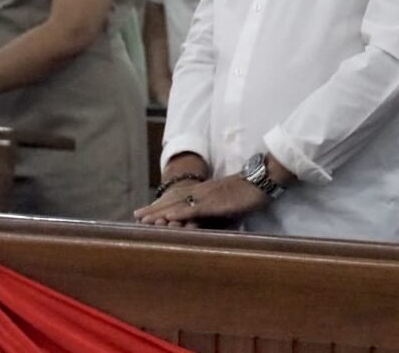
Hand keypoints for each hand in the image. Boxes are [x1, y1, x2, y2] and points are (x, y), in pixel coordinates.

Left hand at [133, 173, 266, 226]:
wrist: (262, 178)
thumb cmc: (249, 192)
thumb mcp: (229, 202)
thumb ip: (217, 210)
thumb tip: (207, 221)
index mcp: (204, 192)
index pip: (179, 198)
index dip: (162, 205)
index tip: (146, 212)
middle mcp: (202, 192)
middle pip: (174, 201)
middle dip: (155, 209)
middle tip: (137, 216)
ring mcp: (207, 197)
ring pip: (179, 206)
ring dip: (161, 213)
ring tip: (145, 219)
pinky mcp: (215, 203)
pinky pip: (194, 210)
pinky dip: (180, 215)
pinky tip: (169, 219)